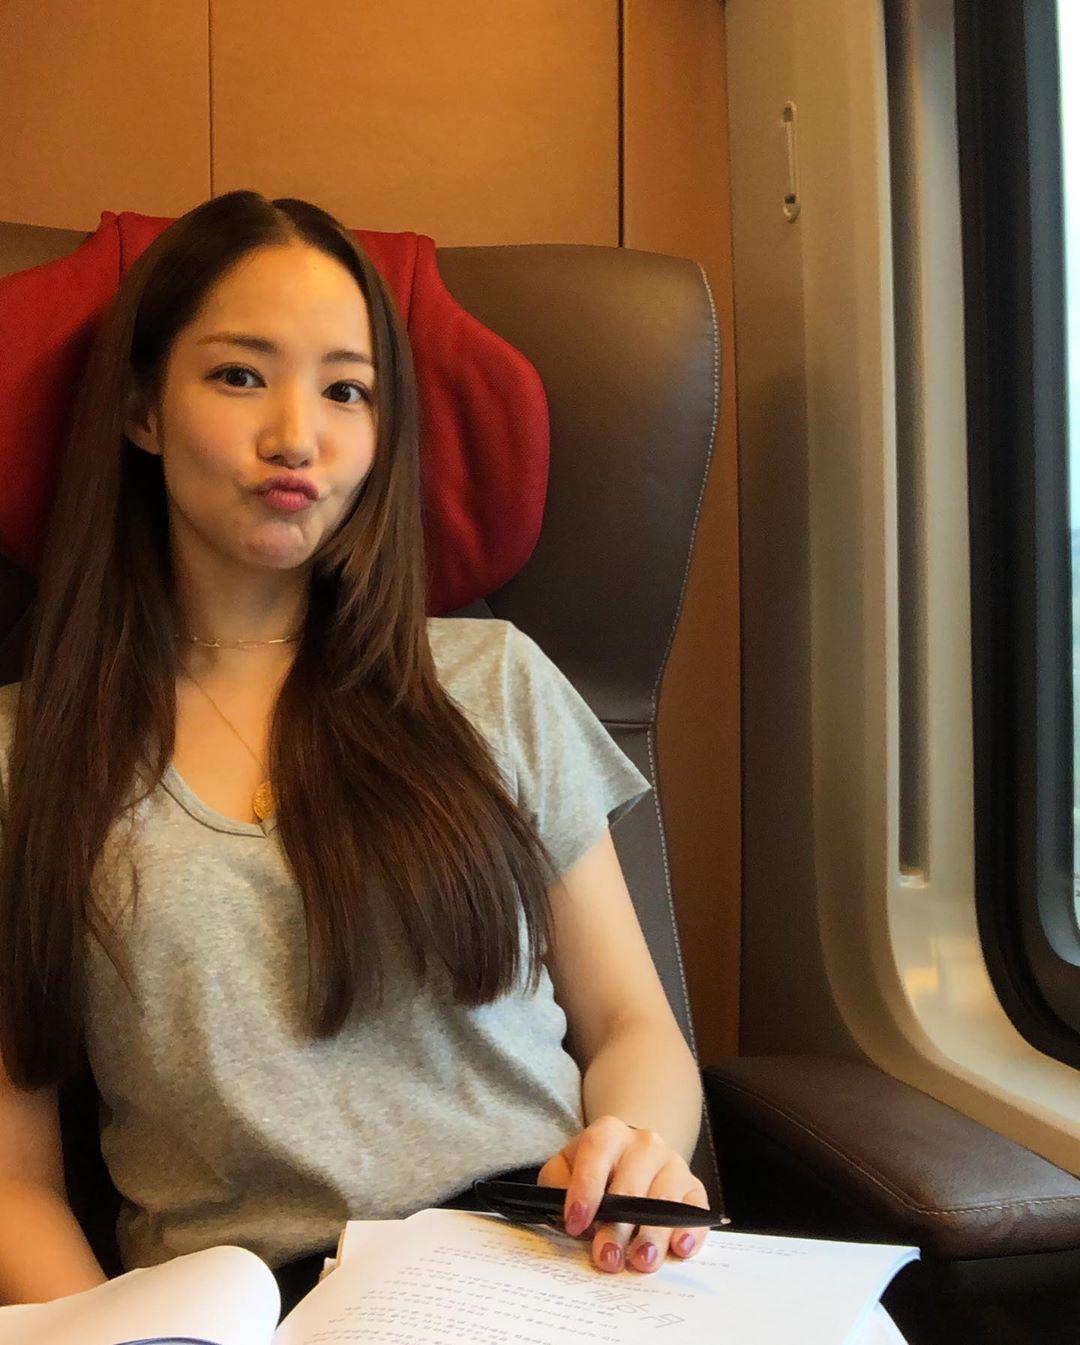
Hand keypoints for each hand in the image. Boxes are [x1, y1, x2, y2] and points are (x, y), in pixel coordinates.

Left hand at [537, 1115, 707, 1274]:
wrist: (632, 1153)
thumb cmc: (594, 1168)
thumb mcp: (565, 1168)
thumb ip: (556, 1185)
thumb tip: (569, 1216)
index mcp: (608, 1133)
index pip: (596, 1153)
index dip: (585, 1189)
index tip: (575, 1223)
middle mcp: (644, 1143)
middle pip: (632, 1185)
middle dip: (617, 1227)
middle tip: (607, 1258)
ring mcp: (672, 1163)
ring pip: (666, 1199)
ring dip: (653, 1234)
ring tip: (641, 1261)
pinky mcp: (693, 1187)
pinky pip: (696, 1208)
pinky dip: (691, 1230)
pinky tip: (679, 1249)